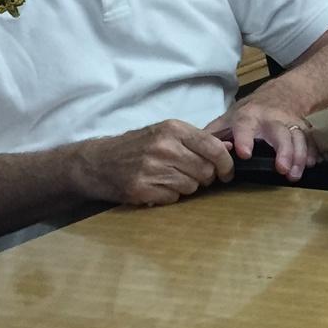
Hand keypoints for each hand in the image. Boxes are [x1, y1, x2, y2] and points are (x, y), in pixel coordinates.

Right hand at [70, 119, 233, 206]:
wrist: (97, 162)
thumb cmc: (136, 146)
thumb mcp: (166, 133)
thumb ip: (197, 140)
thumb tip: (231, 149)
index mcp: (173, 129)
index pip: (214, 148)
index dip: (226, 164)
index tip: (227, 173)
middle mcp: (164, 147)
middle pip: (206, 171)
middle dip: (204, 177)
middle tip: (192, 175)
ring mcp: (152, 168)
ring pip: (192, 186)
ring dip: (186, 187)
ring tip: (169, 178)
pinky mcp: (142, 188)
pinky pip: (173, 198)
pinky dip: (169, 195)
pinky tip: (156, 186)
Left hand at [204, 99, 311, 180]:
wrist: (281, 94)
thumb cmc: (250, 112)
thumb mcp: (228, 118)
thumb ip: (214, 135)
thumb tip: (196, 151)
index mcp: (248, 117)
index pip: (245, 127)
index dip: (245, 139)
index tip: (244, 154)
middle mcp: (271, 120)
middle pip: (280, 133)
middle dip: (283, 151)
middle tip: (282, 170)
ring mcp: (290, 123)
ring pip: (298, 138)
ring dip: (299, 156)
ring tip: (294, 174)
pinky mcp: (303, 129)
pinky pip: (310, 140)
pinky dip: (312, 152)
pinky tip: (312, 164)